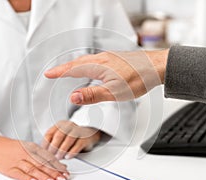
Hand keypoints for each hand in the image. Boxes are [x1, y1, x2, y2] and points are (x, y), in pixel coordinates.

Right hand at [0, 135, 68, 179]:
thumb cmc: (15, 149)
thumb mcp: (31, 149)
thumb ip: (46, 157)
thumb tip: (61, 165)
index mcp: (33, 148)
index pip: (48, 157)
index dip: (57, 165)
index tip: (65, 172)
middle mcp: (26, 154)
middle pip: (41, 164)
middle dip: (53, 172)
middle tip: (62, 179)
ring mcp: (17, 161)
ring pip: (32, 169)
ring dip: (42, 176)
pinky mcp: (9, 169)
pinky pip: (19, 174)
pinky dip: (27, 178)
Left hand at [42, 120, 101, 159]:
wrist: (89, 135)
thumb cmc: (72, 138)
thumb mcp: (61, 138)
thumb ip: (52, 143)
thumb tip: (42, 154)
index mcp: (59, 125)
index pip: (49, 133)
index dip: (45, 145)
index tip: (43, 153)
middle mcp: (68, 126)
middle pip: (59, 135)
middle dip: (54, 147)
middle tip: (51, 156)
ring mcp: (78, 131)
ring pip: (69, 139)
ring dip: (62, 150)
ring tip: (59, 157)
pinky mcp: (85, 138)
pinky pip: (78, 145)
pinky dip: (72, 152)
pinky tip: (68, 157)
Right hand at [44, 50, 168, 103]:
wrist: (157, 67)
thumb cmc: (139, 79)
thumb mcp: (114, 92)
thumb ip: (92, 95)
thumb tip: (73, 96)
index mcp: (99, 67)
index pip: (73, 69)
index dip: (59, 72)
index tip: (48, 74)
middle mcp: (102, 59)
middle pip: (77, 63)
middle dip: (64, 68)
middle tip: (53, 72)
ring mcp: (109, 57)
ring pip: (86, 60)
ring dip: (74, 65)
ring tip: (68, 70)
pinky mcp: (116, 58)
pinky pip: (95, 59)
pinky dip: (86, 64)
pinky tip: (91, 68)